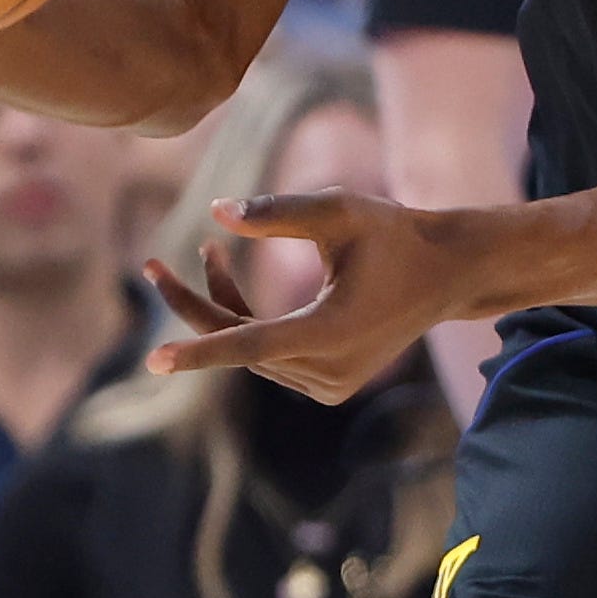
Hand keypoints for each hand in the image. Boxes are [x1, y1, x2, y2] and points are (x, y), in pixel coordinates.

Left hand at [144, 191, 474, 402]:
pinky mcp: (329, 388)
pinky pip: (270, 359)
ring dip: (224, 308)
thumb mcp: (338, 209)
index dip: (199, 350)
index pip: (249, 343)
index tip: (153, 360)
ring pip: (251, 352)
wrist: (446, 273)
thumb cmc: (393, 233)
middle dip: (195, 303)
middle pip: (238, 343)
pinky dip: (248, 328)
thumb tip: (217, 212)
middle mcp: (328, 370)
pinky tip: (238, 291)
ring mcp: (329, 386)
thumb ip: (277, 211)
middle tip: (150, 266)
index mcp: (329, 332)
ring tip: (210, 254)